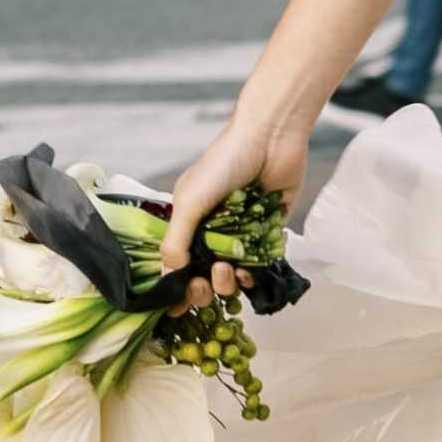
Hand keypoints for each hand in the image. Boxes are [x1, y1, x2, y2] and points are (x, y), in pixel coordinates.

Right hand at [158, 87, 315, 304]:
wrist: (272, 138)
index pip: (180, 261)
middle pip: (206, 274)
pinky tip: (250, 270)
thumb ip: (177, 239)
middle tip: (205, 283)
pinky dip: (255, 270)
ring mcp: (243, 231)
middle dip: (204, 286)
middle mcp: (215, 229)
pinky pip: (263, 261)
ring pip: (234, 273)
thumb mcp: (191, 200)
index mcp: (190, 220)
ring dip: (229, 281)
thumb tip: (169, 274)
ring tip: (228, 270)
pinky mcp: (270, 229)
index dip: (178, 284)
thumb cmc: (224, 162)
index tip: (179, 303)